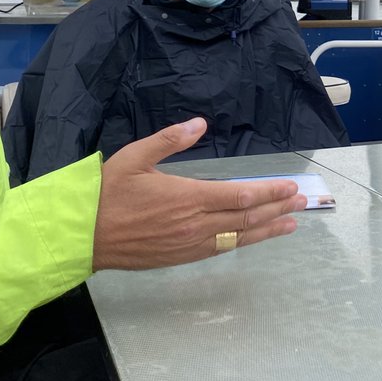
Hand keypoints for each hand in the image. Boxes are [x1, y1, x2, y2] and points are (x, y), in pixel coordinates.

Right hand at [92, 118, 307, 270]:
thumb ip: (169, 140)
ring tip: (291, 224)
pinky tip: (253, 238)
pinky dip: (242, 243)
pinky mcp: (180, 257)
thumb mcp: (134, 157)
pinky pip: (219, 250)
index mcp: (187, 197)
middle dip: (277, 209)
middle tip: (302, 203)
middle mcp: (194, 224)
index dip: (269, 192)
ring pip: (237, 237)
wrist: (79, 237)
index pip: (240, 196)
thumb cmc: (105, 194)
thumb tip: (199, 123)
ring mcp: (189, 244)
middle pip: (246, 218)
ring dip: (267, 230)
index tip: (290, 188)